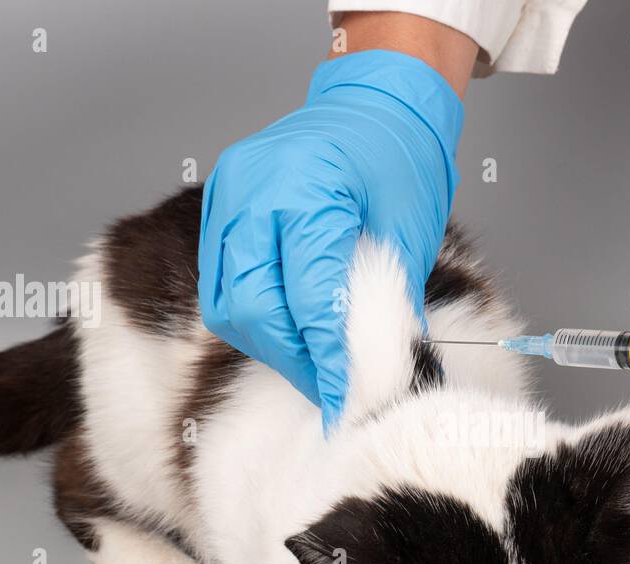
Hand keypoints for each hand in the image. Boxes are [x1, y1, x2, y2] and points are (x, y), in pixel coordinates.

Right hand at [197, 48, 463, 424]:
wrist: (376, 103)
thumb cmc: (398, 154)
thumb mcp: (410, 231)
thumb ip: (389, 299)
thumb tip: (379, 366)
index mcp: (306, 189)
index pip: (309, 300)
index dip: (326, 357)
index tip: (345, 394)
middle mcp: (254, 190)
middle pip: (253, 307)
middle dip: (292, 359)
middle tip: (328, 387)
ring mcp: (228, 196)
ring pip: (227, 302)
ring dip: (267, 343)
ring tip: (309, 365)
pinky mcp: (219, 207)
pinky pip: (220, 281)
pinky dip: (251, 315)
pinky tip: (286, 332)